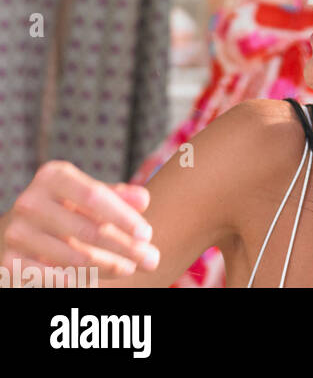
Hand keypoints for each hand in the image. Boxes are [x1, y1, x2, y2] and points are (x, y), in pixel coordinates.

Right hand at [1, 161, 158, 280]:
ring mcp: (17, 233)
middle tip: (151, 259)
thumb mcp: (83, 195)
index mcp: (53, 177)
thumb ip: (114, 197)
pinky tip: (96, 283)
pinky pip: (51, 278)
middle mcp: (31, 201)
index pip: (94, 196)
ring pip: (74, 258)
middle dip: (124, 247)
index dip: (122, 216)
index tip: (147, 234)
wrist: (9, 232)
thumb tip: (144, 200)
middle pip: (88, 230)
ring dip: (108, 267)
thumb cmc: (59, 209)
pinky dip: (76, 281)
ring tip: (130, 268)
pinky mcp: (8, 262)